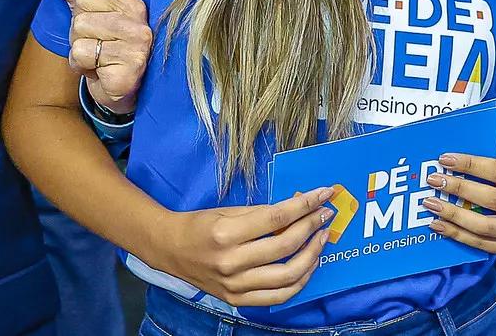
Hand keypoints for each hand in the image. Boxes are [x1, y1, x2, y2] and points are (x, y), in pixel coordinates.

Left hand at [43, 0, 151, 115]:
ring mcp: (137, 51)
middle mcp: (140, 26)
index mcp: (132, 4)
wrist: (118, 88)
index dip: (82, 16)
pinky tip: (102, 74)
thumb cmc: (104, 46)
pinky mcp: (128, 73)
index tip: (97, 30)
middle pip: (80, 21)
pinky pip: (84, 60)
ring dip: (81, 57)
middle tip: (98, 50)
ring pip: (79, 42)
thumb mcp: (86, 12)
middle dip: (79, 38)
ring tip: (99, 62)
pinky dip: (85, 70)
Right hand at [145, 190, 334, 307]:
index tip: (323, 194)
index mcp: (226, 234)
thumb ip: (262, 213)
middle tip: (325, 215)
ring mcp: (235, 285)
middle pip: (285, 246)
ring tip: (321, 240)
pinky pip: (278, 297)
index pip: (276, 218)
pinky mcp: (238, 299)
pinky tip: (308, 266)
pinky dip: (299, 283)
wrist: (170, 250)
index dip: (304, 206)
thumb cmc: (199, 225)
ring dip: (312, 256)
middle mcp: (231, 262)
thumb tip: (298, 208)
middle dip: (312, 228)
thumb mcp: (227, 211)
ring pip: (288, 276)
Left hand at [421, 153, 495, 257]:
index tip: (445, 160)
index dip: (470, 165)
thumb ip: (487, 168)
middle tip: (434, 181)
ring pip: (485, 226)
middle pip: (492, 199)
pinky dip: (457, 234)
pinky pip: (481, 244)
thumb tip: (449, 162)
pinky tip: (439, 225)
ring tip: (432, 204)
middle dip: (459, 189)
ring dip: (454, 215)